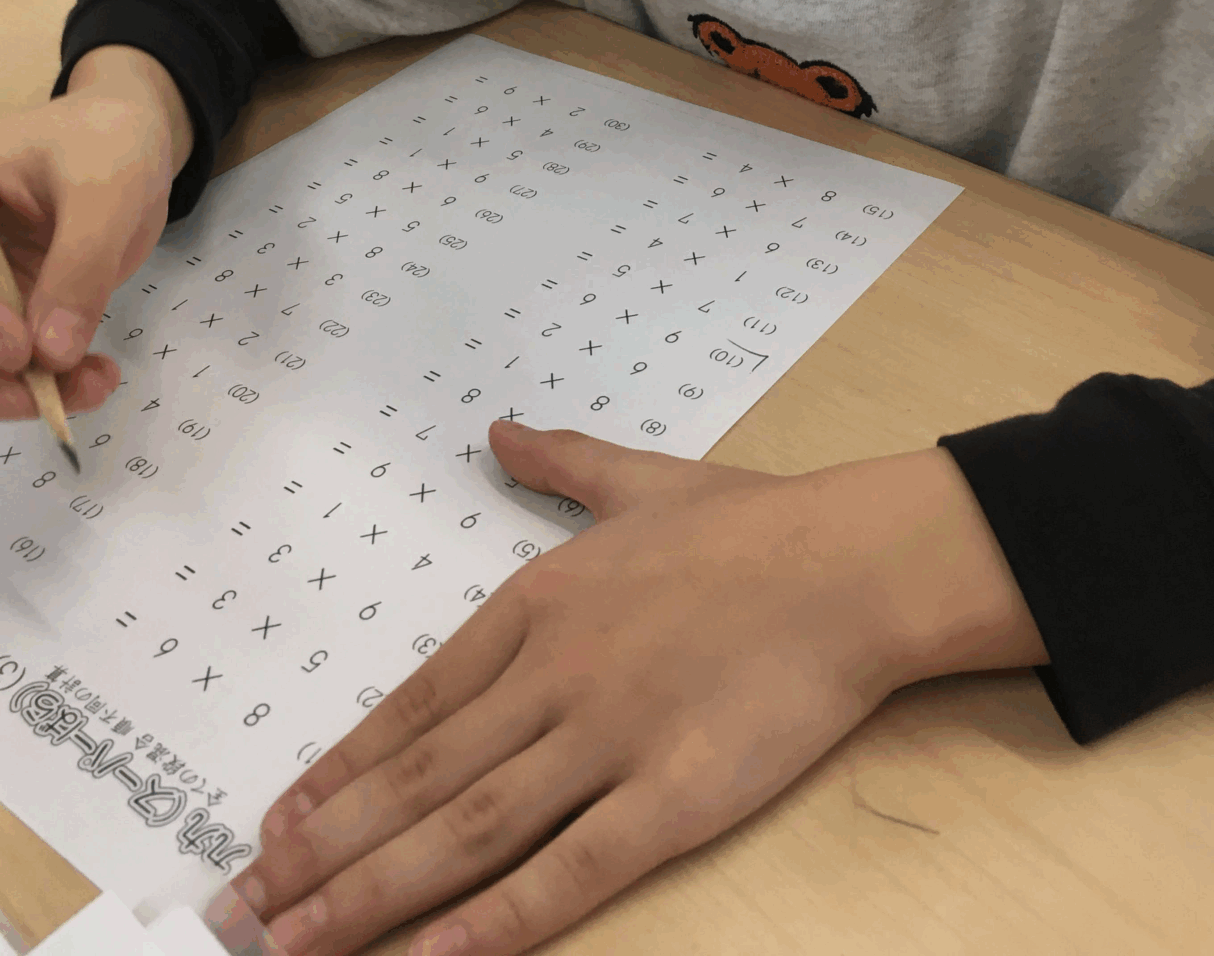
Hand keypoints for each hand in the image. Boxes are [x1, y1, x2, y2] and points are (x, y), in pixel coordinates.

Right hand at [0, 51, 188, 415]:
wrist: (131, 141)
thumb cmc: (109, 143)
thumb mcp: (105, 191)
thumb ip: (80, 264)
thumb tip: (52, 353)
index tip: (21, 351)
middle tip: (48, 399)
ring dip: (27, 389)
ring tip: (92, 387)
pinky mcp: (14, 308)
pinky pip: (21, 360)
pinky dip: (53, 380)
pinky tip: (94, 379)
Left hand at [217, 424, 1045, 955]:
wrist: (853, 560)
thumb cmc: (751, 524)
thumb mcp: (639, 479)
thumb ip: (559, 462)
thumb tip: (500, 427)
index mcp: (538, 603)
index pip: (414, 704)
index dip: (341, 769)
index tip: (278, 821)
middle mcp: (554, 675)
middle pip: (420, 778)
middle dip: (325, 851)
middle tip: (241, 907)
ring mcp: (609, 738)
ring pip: (469, 829)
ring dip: (374, 892)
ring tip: (294, 944)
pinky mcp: (675, 797)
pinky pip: (571, 869)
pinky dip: (499, 921)